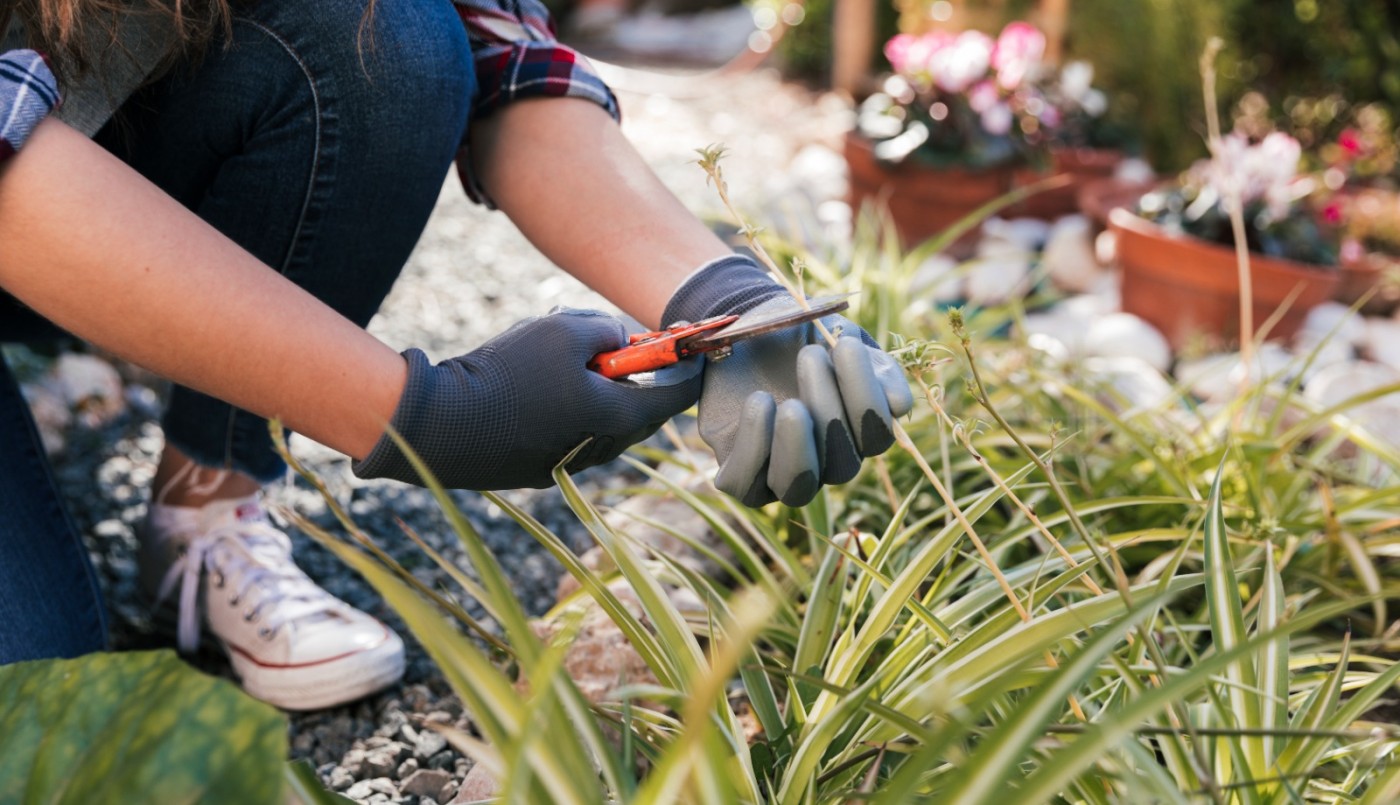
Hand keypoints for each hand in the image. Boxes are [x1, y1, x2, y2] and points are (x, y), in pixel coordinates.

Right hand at [354, 309, 701, 489]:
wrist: (441, 426)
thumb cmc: (507, 373)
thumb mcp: (564, 329)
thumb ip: (605, 329)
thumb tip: (619, 338)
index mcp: (616, 417)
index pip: (675, 398)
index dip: (690, 369)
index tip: (696, 349)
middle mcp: (600, 448)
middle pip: (639, 411)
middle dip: (638, 378)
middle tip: (626, 348)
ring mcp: (569, 463)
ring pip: (603, 422)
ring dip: (599, 391)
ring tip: (564, 357)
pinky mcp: (539, 469)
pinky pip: (572, 433)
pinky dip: (572, 408)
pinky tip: (537, 383)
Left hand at [664, 256, 913, 506]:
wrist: (742, 333)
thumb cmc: (797, 336)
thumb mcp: (840, 337)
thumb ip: (875, 365)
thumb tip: (898, 404)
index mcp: (855, 431)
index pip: (876, 437)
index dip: (868, 399)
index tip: (846, 346)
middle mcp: (823, 461)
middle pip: (842, 466)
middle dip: (829, 411)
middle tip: (809, 355)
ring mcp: (781, 472)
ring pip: (797, 489)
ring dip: (797, 446)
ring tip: (789, 403)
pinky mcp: (741, 473)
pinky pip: (747, 486)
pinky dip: (754, 447)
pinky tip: (758, 401)